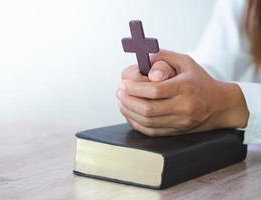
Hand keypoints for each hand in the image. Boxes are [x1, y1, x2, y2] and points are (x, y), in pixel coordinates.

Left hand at [117, 49, 248, 135]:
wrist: (220, 105)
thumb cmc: (199, 81)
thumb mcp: (185, 62)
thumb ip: (164, 56)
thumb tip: (143, 57)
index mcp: (186, 87)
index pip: (155, 90)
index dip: (135, 88)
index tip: (123, 83)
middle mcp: (184, 107)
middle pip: (148, 109)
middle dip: (128, 100)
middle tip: (120, 92)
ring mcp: (180, 122)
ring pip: (147, 122)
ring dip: (129, 112)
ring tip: (121, 102)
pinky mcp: (176, 131)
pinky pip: (151, 131)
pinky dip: (136, 123)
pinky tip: (130, 114)